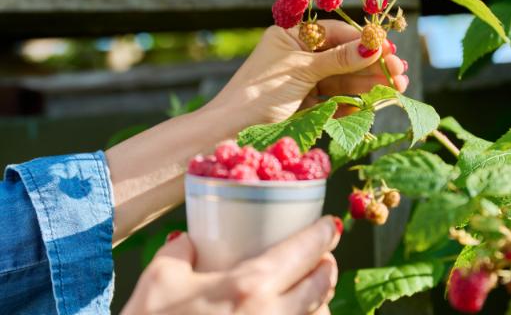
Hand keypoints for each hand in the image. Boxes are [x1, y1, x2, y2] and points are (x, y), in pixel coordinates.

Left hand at [107, 20, 407, 243]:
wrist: (229, 133)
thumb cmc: (258, 94)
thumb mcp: (300, 71)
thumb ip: (337, 60)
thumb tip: (371, 47)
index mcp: (290, 37)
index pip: (334, 34)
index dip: (362, 42)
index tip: (388, 50)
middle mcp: (298, 57)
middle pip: (342, 58)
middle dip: (371, 65)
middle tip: (400, 74)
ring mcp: (302, 83)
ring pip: (341, 81)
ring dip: (368, 85)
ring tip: (396, 90)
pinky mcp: (305, 107)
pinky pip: (334, 102)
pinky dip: (352, 104)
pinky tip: (372, 105)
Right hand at [122, 217, 340, 314]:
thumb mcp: (159, 279)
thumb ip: (180, 250)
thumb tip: (192, 239)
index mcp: (249, 285)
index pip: (305, 251)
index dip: (323, 234)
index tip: (330, 225)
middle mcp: (272, 314)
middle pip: (322, 284)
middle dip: (327, 264)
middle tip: (320, 255)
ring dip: (320, 299)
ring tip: (309, 289)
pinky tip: (293, 314)